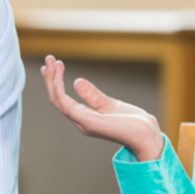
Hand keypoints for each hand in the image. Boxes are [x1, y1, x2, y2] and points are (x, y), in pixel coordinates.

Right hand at [40, 55, 162, 161]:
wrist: (146, 135)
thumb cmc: (132, 123)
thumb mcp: (109, 104)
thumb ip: (92, 95)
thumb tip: (76, 82)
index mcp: (84, 118)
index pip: (62, 100)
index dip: (54, 82)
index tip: (52, 65)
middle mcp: (80, 121)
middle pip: (56, 99)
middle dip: (50, 78)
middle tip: (48, 58)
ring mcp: (82, 123)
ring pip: (58, 101)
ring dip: (52, 80)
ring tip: (52, 61)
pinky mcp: (88, 122)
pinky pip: (67, 107)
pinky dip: (60, 93)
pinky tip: (58, 79)